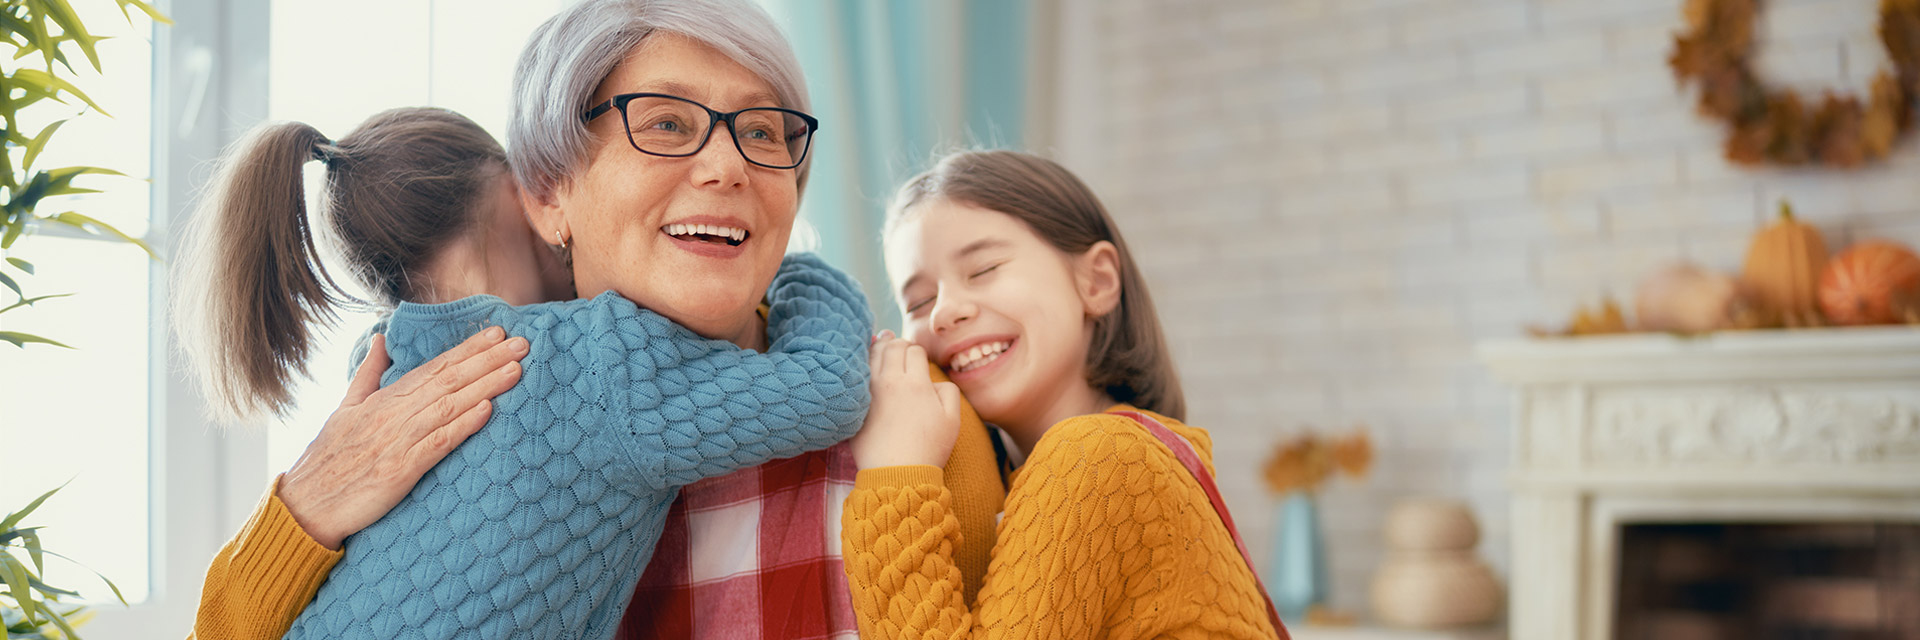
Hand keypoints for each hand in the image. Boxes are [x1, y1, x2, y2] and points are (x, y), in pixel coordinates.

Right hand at [278, 327, 526, 549]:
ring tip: (515, 369)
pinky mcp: (398, 471)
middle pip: (447, 380)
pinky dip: (463, 426)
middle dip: (487, 360)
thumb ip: (368, 375)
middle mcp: (391, 416)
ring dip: (485, 386)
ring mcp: (395, 442)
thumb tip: (383, 339)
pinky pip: (436, 444)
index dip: (467, 350)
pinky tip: (488, 411)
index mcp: (382, 400)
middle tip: (522, 343)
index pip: (433, 367)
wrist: (303, 507)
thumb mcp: (344, 409)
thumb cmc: (326, 461)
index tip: (498, 333)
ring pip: (448, 406)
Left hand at [850, 331, 962, 469]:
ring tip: (882, 347)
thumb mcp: (953, 420)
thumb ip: (948, 391)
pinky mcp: (857, 405)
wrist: (898, 474)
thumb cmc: (929, 448)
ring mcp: (870, 393)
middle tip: (900, 349)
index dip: (917, 352)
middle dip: (898, 344)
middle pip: (891, 346)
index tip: (918, 361)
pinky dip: (861, 366)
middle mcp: (891, 382)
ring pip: (871, 356)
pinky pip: (856, 375)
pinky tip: (865, 366)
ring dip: (878, 348)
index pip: (914, 350)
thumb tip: (934, 380)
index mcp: (916, 383)